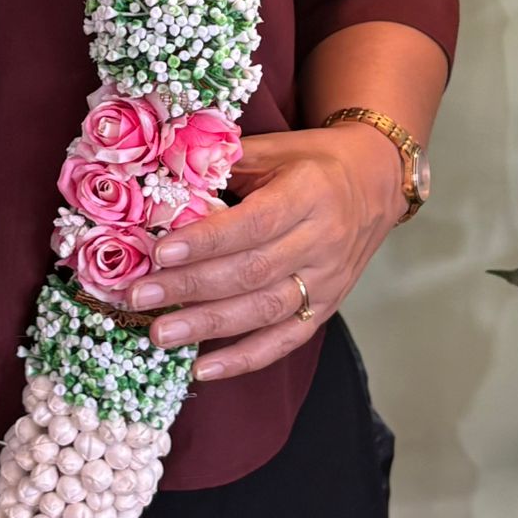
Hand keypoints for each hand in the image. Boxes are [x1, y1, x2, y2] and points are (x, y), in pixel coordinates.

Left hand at [128, 123, 407, 379]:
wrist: (376, 182)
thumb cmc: (313, 162)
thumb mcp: (274, 149)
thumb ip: (224, 162)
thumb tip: (166, 179)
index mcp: (308, 195)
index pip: (252, 225)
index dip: (206, 242)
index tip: (160, 252)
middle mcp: (322, 242)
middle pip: (251, 272)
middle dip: (190, 287)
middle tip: (140, 296)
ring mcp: (326, 281)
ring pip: (262, 311)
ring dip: (207, 326)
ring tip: (160, 334)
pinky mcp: (326, 308)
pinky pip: (283, 341)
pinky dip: (243, 359)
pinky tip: (203, 369)